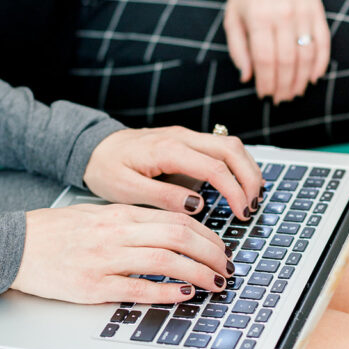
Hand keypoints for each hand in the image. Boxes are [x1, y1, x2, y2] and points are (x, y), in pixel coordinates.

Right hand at [11, 204, 233, 304]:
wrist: (14, 245)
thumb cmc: (56, 233)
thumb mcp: (98, 217)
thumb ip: (132, 224)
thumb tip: (171, 235)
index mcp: (119, 214)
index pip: (176, 219)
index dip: (207, 235)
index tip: (222, 248)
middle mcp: (116, 233)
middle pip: (178, 237)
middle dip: (211, 253)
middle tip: (227, 268)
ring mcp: (104, 259)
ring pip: (165, 261)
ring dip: (198, 273)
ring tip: (215, 283)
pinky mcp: (92, 286)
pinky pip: (138, 288)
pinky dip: (166, 292)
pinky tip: (184, 294)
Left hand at [83, 125, 262, 220]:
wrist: (94, 148)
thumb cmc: (107, 169)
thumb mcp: (127, 190)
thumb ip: (162, 197)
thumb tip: (197, 205)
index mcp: (167, 149)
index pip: (214, 166)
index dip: (234, 190)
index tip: (242, 213)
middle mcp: (181, 136)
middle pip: (231, 149)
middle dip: (250, 178)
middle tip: (254, 206)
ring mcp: (186, 135)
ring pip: (231, 144)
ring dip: (247, 169)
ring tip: (253, 197)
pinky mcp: (187, 140)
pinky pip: (221, 147)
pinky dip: (237, 164)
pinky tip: (240, 183)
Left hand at [224, 0, 330, 102]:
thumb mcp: (232, 15)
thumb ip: (237, 48)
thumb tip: (246, 77)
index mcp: (258, 18)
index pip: (264, 59)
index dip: (265, 82)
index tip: (264, 94)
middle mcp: (282, 16)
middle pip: (286, 62)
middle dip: (283, 86)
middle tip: (280, 99)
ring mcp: (302, 13)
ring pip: (306, 55)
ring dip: (301, 79)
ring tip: (295, 92)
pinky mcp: (317, 11)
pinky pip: (323, 42)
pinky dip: (321, 62)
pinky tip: (314, 77)